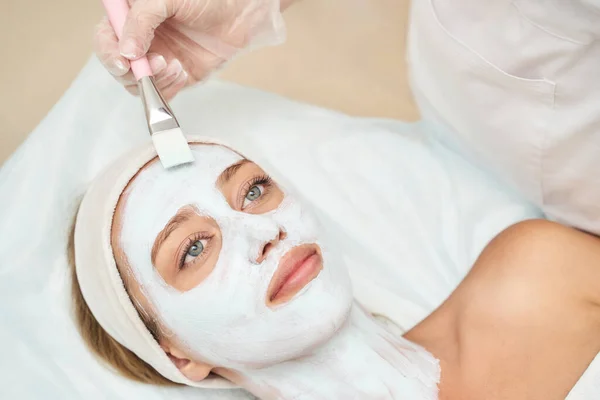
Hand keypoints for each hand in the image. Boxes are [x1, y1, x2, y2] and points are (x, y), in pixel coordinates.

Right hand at [95, 0, 288, 99]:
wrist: (239, 16)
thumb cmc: (205, 0)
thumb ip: (142, 21)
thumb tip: (126, 52)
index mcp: (131, 18)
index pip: (105, 38)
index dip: (108, 52)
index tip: (124, 62)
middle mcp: (140, 41)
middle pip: (117, 66)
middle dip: (134, 71)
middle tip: (157, 63)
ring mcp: (155, 60)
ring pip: (136, 84)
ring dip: (154, 80)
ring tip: (175, 65)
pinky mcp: (174, 77)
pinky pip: (160, 93)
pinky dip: (168, 89)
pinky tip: (183, 72)